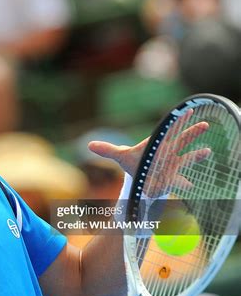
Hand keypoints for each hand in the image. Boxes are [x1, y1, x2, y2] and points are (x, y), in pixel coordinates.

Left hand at [88, 109, 210, 195]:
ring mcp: (172, 164)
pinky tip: (190, 185)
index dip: (176, 121)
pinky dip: (182, 183)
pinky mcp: (172, 177)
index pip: (167, 130)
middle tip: (204, 124)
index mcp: (156, 143)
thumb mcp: (121, 156)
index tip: (187, 110)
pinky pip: (180, 180)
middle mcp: (167, 152)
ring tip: (207, 151)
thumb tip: (89, 145)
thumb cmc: (134, 162)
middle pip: (181, 140)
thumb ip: (108, 150)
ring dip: (195, 155)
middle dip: (191, 133)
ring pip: (186, 158)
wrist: (140, 174)